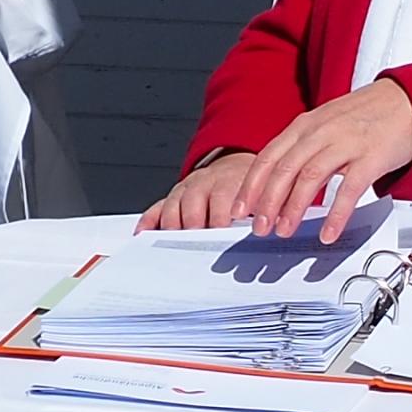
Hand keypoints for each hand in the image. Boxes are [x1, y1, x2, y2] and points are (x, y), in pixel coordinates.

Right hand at [140, 150, 262, 232]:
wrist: (237, 167)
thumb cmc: (252, 188)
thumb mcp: (263, 195)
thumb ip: (264, 210)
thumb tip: (269, 227)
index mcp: (229, 181)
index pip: (222, 195)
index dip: (220, 214)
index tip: (220, 230)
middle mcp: (204, 183)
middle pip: (192, 201)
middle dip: (192, 223)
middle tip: (194, 243)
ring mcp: (187, 190)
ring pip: (173, 205)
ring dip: (172, 225)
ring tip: (172, 244)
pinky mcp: (174, 198)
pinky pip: (157, 208)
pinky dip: (148, 221)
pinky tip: (143, 233)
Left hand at [232, 78, 411, 241]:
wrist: (406, 102)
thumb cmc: (365, 117)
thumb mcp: (324, 124)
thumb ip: (301, 147)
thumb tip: (275, 180)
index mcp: (305, 125)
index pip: (269, 157)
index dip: (251, 185)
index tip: (239, 210)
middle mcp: (321, 132)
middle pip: (284, 169)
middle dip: (267, 202)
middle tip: (259, 228)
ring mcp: (346, 143)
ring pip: (310, 178)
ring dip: (293, 208)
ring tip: (285, 231)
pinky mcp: (371, 157)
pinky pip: (349, 189)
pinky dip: (335, 214)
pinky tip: (327, 233)